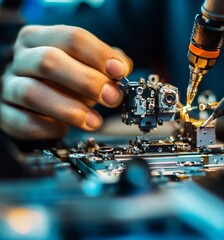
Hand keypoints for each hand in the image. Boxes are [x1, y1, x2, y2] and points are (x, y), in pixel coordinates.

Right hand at [1, 25, 132, 139]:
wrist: (35, 98)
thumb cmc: (65, 78)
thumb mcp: (86, 63)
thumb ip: (107, 62)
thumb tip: (122, 68)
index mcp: (42, 38)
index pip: (71, 38)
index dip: (99, 55)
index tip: (119, 72)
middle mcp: (21, 58)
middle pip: (49, 61)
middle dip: (87, 81)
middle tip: (112, 98)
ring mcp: (9, 86)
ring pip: (32, 93)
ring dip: (70, 110)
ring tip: (95, 121)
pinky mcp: (5, 113)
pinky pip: (23, 122)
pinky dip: (48, 127)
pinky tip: (64, 129)